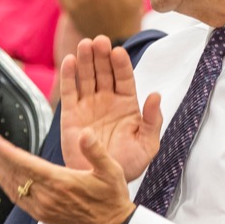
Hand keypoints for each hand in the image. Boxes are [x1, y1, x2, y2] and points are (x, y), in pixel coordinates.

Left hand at [0, 126, 134, 223]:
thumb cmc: (112, 198)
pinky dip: (6, 185)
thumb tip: (85, 133)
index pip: (23, 163)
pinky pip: (18, 199)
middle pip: (13, 172)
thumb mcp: (111, 171)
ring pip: (12, 186)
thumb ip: (95, 151)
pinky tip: (2, 176)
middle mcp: (47, 196)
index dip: (3, 150)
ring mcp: (43, 207)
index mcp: (60, 182)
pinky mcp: (42, 215)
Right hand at [58, 36, 162, 180]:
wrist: (102, 182)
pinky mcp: (70, 114)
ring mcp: (88, 105)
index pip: (124, 78)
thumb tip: (156, 95)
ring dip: (85, 60)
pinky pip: (69, 92)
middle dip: (101, 56)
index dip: (121, 64)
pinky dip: (68, 76)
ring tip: (85, 44)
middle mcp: (107, 101)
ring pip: (86, 77)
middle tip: (100, 41)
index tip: (118, 52)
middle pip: (104, 72)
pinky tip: (69, 60)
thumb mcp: (148, 145)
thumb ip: (153, 120)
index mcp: (127, 104)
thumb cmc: (127, 164)